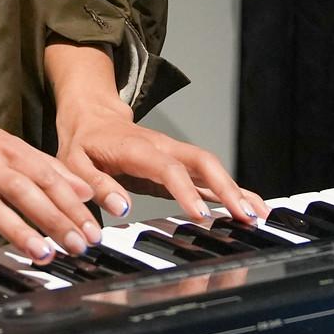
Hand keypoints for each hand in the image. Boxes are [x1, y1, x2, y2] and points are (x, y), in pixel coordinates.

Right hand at [0, 109, 104, 269]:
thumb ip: (41, 167)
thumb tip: (83, 190)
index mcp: (3, 148)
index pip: (45, 176)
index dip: (72, 203)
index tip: (94, 228)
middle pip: (25, 191)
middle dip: (55, 219)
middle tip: (79, 245)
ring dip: (19, 231)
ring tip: (43, 254)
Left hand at [55, 96, 267, 226]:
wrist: (92, 117)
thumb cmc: (83, 144)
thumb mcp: (73, 163)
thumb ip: (96, 184)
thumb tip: (121, 206)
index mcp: (137, 148)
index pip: (168, 168)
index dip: (186, 191)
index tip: (201, 215)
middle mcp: (163, 148)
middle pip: (202, 162)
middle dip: (227, 188)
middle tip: (245, 216)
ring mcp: (175, 154)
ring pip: (212, 168)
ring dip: (236, 190)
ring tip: (259, 215)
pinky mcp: (180, 165)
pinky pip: (209, 177)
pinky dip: (231, 192)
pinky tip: (248, 208)